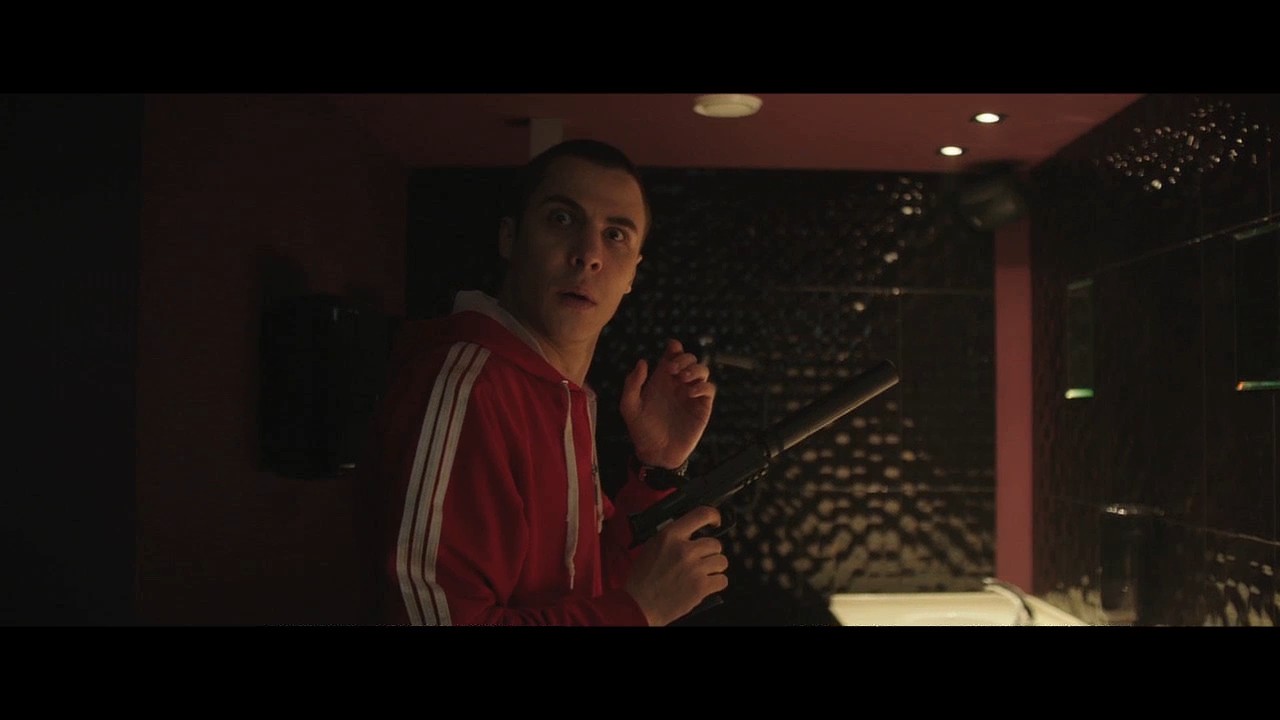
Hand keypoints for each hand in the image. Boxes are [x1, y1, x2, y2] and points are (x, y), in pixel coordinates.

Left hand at [620, 338, 715, 469]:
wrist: (656, 453)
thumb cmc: (641, 430)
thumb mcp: (629, 406)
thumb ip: (632, 384)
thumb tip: (643, 361)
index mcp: (662, 379)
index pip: (672, 354)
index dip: (674, 347)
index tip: (671, 349)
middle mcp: (678, 383)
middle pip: (690, 358)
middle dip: (684, 358)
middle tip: (673, 369)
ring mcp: (691, 394)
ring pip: (703, 370)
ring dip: (695, 369)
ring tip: (683, 378)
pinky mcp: (702, 407)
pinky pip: (709, 389)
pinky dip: (703, 386)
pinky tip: (690, 393)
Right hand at [624, 505, 729, 625]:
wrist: (639, 604)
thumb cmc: (642, 578)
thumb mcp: (652, 546)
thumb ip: (672, 537)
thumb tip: (689, 533)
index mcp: (670, 536)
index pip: (701, 514)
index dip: (713, 516)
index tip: (715, 521)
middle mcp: (684, 549)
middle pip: (715, 543)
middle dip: (710, 552)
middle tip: (701, 560)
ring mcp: (694, 568)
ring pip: (721, 561)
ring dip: (714, 568)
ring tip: (702, 573)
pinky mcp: (701, 586)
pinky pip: (722, 580)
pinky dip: (716, 583)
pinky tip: (705, 585)